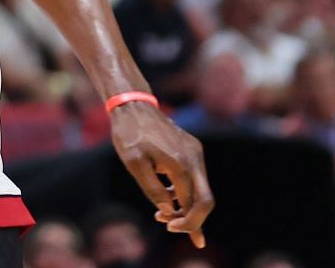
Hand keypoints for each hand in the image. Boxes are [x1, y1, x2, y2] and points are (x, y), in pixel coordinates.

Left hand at [109, 103, 213, 247]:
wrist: (133, 105)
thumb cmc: (129, 133)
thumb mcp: (134, 163)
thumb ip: (152, 189)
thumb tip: (168, 211)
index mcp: (181, 163)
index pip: (193, 204)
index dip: (184, 222)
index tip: (168, 227)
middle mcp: (194, 158)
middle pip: (205, 199)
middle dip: (193, 219)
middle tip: (175, 229)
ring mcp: (195, 152)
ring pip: (200, 189)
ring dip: (185, 205)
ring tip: (161, 214)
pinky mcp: (192, 149)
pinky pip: (194, 177)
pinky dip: (184, 192)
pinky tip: (168, 196)